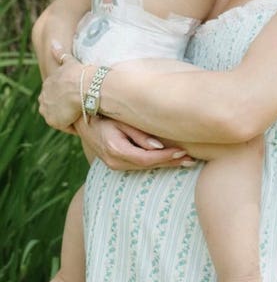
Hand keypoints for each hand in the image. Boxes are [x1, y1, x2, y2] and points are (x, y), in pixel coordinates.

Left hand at [38, 45, 83, 130]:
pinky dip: (73, 124)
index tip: (79, 96)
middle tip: (82, 106)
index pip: (55, 94)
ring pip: (60, 116)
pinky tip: (84, 119)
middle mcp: (43, 97)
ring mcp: (47, 109)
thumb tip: (53, 41)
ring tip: (84, 113)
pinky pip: (65, 126)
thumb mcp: (68, 61)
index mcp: (47, 84)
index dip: (67, 96)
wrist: (83, 86)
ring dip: (70, 116)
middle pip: (55, 106)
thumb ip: (60, 54)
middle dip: (66, 107)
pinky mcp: (53, 120)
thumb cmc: (79, 73)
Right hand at [76, 116, 196, 170]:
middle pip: (148, 166)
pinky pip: (139, 166)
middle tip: (191, 160)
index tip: (183, 152)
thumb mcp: (120, 119)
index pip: (146, 158)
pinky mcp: (115, 163)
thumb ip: (138, 133)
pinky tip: (170, 160)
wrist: (81, 118)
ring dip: (166, 165)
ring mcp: (113, 165)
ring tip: (186, 161)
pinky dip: (155, 163)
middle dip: (170, 163)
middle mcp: (114, 161)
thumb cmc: (102, 113)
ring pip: (144, 168)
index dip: (166, 157)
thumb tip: (158, 146)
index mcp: (115, 149)